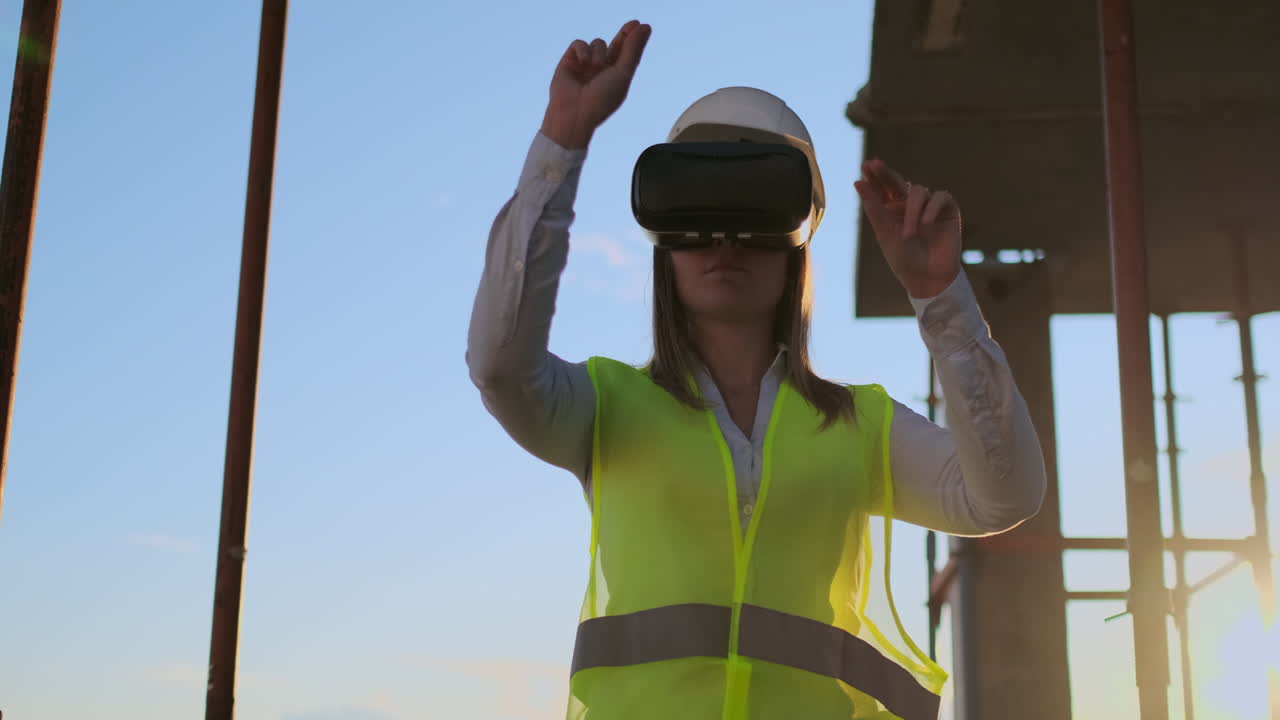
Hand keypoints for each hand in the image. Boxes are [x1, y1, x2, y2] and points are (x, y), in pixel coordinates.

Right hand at [540, 20, 651, 148]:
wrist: (575, 114)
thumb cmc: (602, 99)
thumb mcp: (623, 73)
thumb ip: (633, 50)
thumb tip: (645, 26)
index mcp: (616, 76)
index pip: (626, 53)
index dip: (632, 38)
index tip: (640, 25)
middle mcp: (601, 70)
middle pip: (614, 45)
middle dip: (624, 35)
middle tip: (633, 25)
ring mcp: (585, 66)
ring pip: (597, 43)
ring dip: (599, 52)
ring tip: (595, 67)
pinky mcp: (569, 62)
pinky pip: (579, 44)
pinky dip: (582, 50)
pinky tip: (584, 62)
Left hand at [855, 158, 961, 298]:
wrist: (928, 279)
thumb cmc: (904, 259)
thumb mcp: (884, 233)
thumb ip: (873, 208)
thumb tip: (858, 182)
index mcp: (891, 210)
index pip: (882, 188)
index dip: (875, 176)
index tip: (866, 165)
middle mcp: (909, 205)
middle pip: (897, 182)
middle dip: (886, 173)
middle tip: (875, 165)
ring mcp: (929, 206)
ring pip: (919, 191)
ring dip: (912, 211)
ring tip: (908, 234)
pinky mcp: (947, 210)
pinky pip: (941, 197)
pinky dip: (932, 208)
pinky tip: (927, 223)